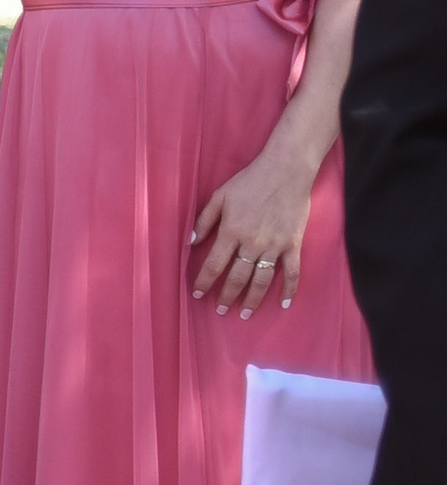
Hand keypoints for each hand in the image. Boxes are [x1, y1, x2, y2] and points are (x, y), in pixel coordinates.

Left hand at [191, 148, 317, 319]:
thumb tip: (191, 242)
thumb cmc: (249, 181)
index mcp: (231, 232)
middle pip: (237, 277)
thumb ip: (204, 220)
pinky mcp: (293, 244)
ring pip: (262, 280)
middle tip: (220, 310)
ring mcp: (274, 245)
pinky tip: (283, 303)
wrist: (285, 171)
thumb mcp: (219, 196)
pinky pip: (292, 272)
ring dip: (252, 299)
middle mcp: (252, 243)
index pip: (214, 264)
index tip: (198, 294)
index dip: (204, 281)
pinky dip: (288, 290)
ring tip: (244, 313)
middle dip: (227, 296)